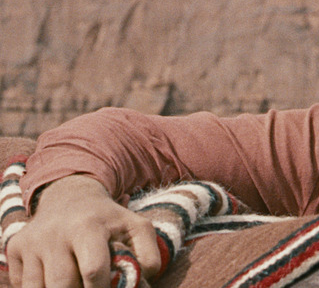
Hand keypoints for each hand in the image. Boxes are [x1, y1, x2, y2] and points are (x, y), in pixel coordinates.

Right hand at [6, 175, 160, 287]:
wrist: (71, 196)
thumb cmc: (108, 218)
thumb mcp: (136, 227)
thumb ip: (148, 254)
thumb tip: (142, 282)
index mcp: (88, 227)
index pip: (93, 270)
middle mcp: (54, 234)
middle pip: (63, 285)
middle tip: (89, 285)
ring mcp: (31, 243)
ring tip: (75, 280)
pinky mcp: (15, 250)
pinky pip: (24, 285)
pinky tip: (55, 276)